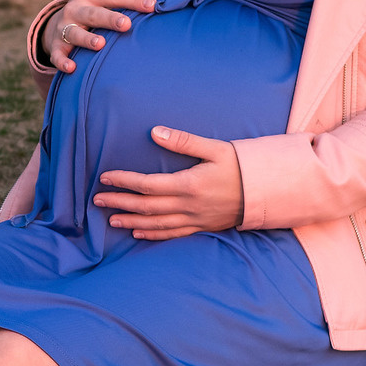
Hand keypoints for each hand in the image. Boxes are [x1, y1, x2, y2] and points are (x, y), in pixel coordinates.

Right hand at [43, 0, 158, 73]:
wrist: (56, 23)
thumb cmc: (93, 9)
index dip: (133, 0)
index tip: (152, 6)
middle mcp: (75, 9)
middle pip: (94, 14)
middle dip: (109, 19)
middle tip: (126, 24)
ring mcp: (63, 28)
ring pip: (75, 33)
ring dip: (86, 38)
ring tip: (100, 44)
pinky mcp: (56, 46)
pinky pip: (57, 54)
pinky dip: (62, 61)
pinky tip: (71, 67)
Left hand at [95, 127, 243, 239]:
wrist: (268, 191)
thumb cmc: (241, 165)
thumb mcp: (215, 148)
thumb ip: (183, 141)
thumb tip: (154, 131)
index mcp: (189, 185)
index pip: (147, 185)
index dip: (124, 181)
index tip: (105, 178)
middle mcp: (189, 206)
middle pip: (146, 206)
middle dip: (120, 203)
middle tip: (97, 200)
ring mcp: (195, 219)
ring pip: (156, 223)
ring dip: (132, 222)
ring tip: (112, 220)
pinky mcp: (202, 227)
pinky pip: (173, 233)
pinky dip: (153, 234)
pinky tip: (139, 233)